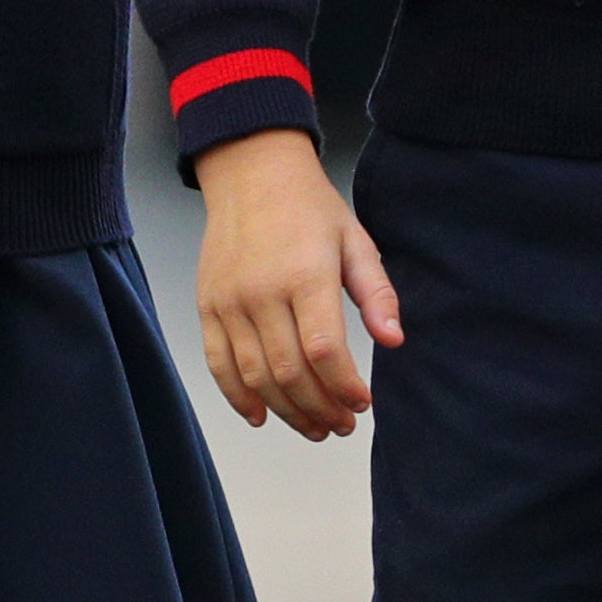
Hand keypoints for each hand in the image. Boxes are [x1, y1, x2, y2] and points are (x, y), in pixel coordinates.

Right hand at [191, 125, 401, 440]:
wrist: (251, 175)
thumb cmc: (308, 207)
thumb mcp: (355, 241)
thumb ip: (376, 293)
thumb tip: (393, 340)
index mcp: (305, 275)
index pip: (324, 351)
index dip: (344, 387)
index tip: (361, 403)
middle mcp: (262, 292)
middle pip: (290, 372)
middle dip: (320, 409)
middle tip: (341, 424)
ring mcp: (230, 302)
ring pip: (255, 376)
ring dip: (286, 411)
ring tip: (313, 427)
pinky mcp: (208, 307)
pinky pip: (218, 364)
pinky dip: (238, 397)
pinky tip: (261, 416)